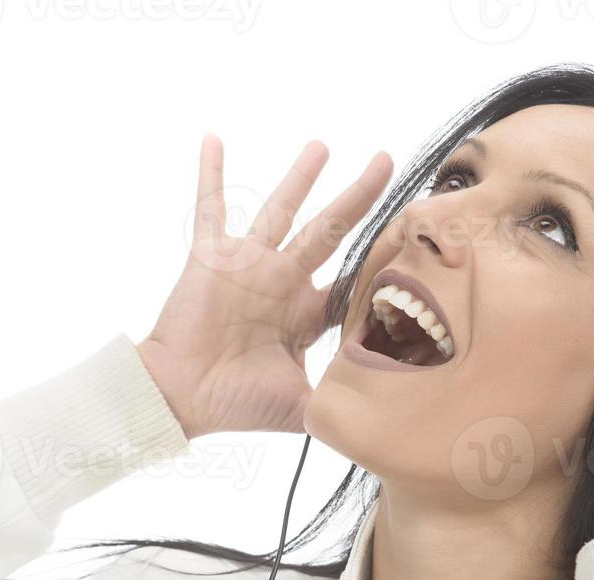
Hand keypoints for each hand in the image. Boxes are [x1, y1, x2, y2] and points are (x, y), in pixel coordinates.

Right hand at [136, 134, 392, 437]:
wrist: (181, 397)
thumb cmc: (236, 404)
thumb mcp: (301, 406)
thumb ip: (338, 405)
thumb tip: (381, 426)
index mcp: (305, 314)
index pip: (352, 278)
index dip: (382, 260)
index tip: (412, 234)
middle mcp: (282, 281)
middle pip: (331, 230)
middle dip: (359, 196)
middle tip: (387, 161)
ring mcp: (248, 265)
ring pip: (281, 209)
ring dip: (300, 176)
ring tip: (322, 145)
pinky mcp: (212, 256)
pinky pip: (210, 207)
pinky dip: (210, 174)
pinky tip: (213, 139)